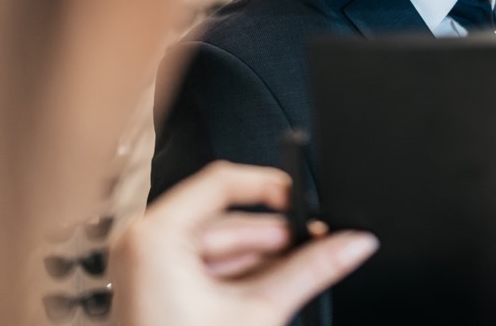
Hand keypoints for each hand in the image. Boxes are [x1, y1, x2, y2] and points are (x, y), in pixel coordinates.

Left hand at [112, 161, 378, 325]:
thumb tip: (352, 243)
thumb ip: (311, 270)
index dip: (272, 187)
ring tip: (303, 269)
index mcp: (155, 236)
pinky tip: (273, 287)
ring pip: (221, 244)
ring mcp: (147, 266)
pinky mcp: (156, 287)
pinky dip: (241, 274)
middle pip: (226, 219)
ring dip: (264, 257)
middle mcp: (143, 243)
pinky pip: (206, 265)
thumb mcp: (258, 312)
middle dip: (277, 235)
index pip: (223, 182)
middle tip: (321, 241)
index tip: (307, 201)